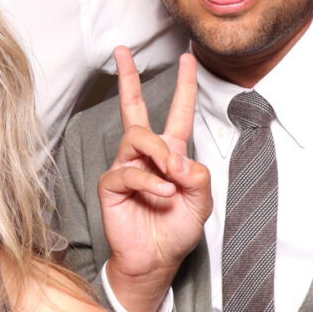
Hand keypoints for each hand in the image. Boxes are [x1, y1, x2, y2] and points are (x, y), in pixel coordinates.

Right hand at [99, 47, 211, 311]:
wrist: (156, 260)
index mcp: (170, 155)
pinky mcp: (112, 185)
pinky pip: (129, 171)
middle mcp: (145, 156)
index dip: (184, 86)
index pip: (178, 114)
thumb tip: (178, 159)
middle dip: (129, 78)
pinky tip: (163, 194)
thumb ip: (197, 175)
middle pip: (134, 108)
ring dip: (159, 152)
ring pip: (138, 138)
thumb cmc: (176, 230)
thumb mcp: (201, 202)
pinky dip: (150, 181)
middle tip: (122, 51)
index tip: (187, 59)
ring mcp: (126, 167)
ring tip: (172, 175)